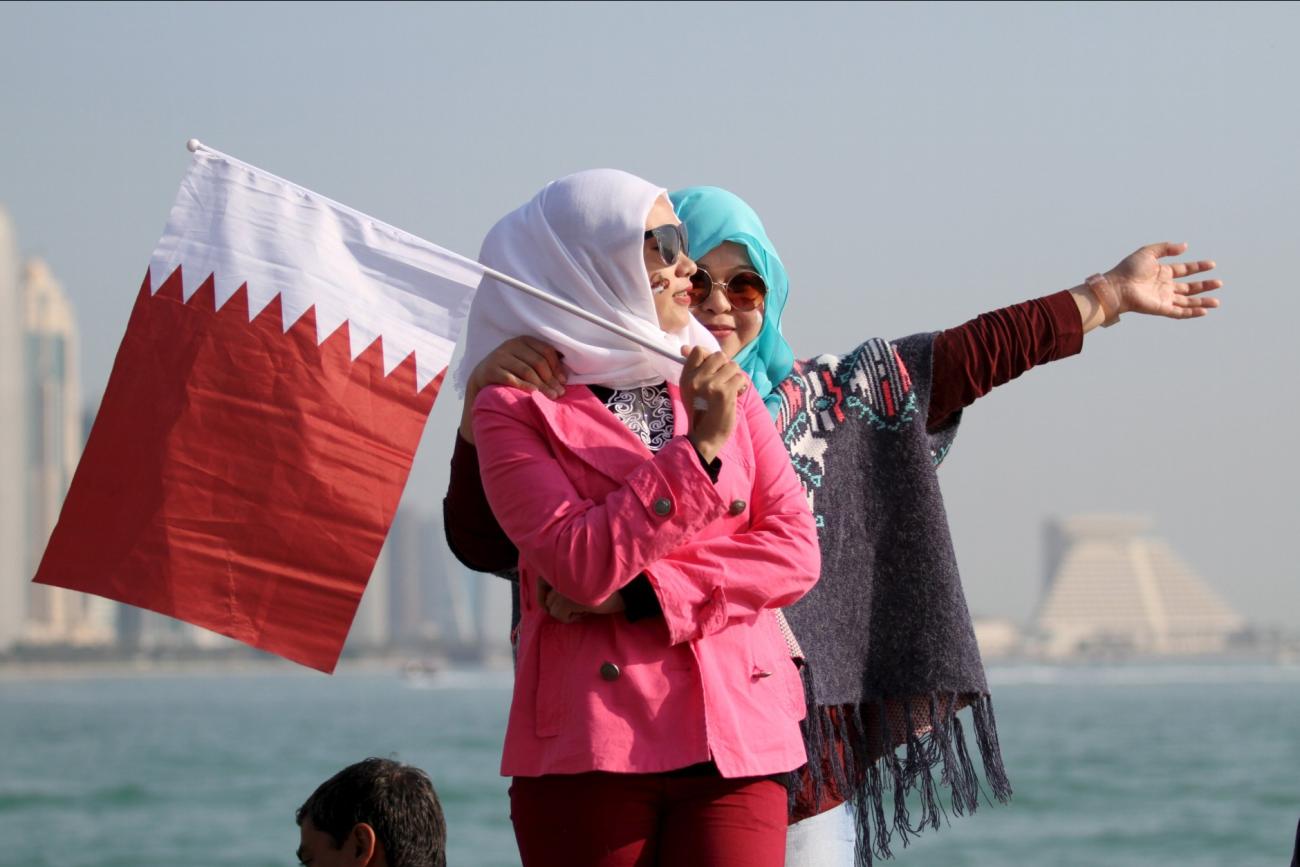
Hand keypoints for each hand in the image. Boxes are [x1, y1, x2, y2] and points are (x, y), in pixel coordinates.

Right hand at [461, 337, 565, 441]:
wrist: (482, 377)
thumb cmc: (510, 370)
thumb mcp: (525, 361)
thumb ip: (541, 363)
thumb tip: (563, 378)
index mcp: (523, 340)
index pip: (546, 350)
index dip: (557, 367)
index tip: (563, 382)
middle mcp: (511, 345)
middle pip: (538, 362)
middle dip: (551, 379)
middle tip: (559, 393)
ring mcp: (500, 356)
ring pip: (527, 371)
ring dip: (542, 386)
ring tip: (551, 397)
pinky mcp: (491, 369)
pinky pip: (513, 379)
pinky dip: (526, 387)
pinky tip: (534, 395)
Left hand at [536, 579, 624, 622]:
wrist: (627, 589)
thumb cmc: (607, 584)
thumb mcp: (584, 577)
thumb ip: (566, 580)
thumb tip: (548, 601)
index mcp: (563, 562)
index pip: (540, 581)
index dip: (543, 596)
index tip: (550, 605)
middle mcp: (560, 573)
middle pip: (545, 597)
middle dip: (555, 607)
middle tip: (571, 610)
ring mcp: (563, 586)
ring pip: (551, 608)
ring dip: (566, 612)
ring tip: (583, 608)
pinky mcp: (567, 600)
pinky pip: (559, 615)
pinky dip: (571, 618)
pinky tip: (585, 613)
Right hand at [679, 346, 747, 462]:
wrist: (706, 436)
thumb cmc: (701, 412)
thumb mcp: (691, 389)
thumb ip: (692, 368)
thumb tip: (685, 347)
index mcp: (686, 376)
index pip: (698, 350)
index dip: (710, 357)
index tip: (713, 371)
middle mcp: (696, 379)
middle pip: (719, 356)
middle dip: (726, 367)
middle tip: (724, 382)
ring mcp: (710, 385)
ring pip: (733, 366)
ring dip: (735, 377)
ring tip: (730, 389)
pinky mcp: (724, 393)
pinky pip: (740, 378)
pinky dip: (742, 386)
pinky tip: (736, 395)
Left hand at [1099, 242, 1221, 319]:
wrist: (1117, 286)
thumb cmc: (1128, 269)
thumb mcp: (1148, 252)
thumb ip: (1166, 248)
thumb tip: (1185, 246)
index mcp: (1162, 272)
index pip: (1184, 270)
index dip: (1198, 267)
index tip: (1212, 264)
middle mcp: (1165, 286)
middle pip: (1189, 287)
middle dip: (1204, 285)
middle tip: (1219, 283)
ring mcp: (1164, 298)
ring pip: (1187, 301)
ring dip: (1202, 301)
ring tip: (1217, 302)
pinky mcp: (1161, 308)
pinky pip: (1179, 312)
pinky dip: (1192, 312)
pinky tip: (1204, 311)